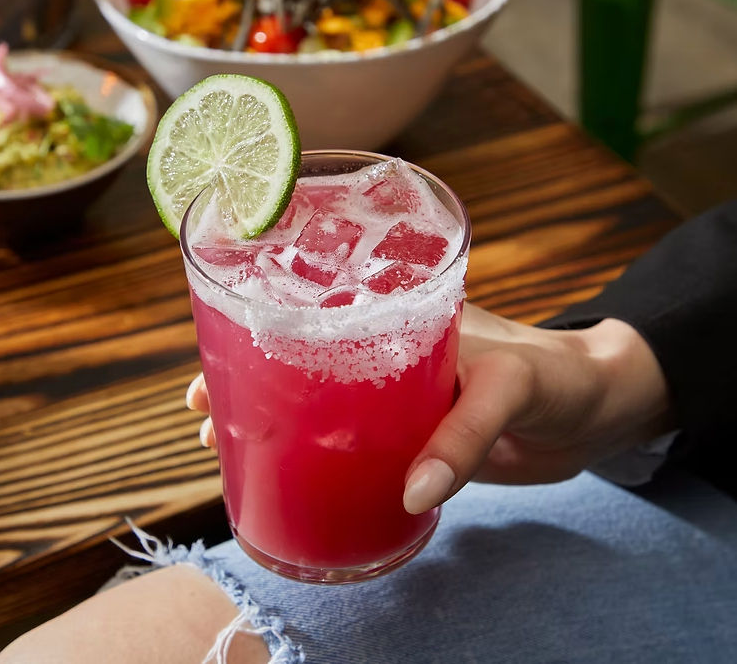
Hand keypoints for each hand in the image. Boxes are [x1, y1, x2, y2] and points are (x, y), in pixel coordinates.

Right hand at [187, 305, 672, 514]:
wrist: (595, 411)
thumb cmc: (555, 374)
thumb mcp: (509, 387)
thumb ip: (463, 434)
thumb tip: (409, 494)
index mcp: (397, 314)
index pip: (311, 310)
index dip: (255, 329)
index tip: (211, 362)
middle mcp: (385, 350)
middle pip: (299, 358)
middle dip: (249, 380)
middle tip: (207, 415)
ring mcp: (394, 396)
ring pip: (319, 403)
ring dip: (277, 421)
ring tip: (231, 448)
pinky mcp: (412, 437)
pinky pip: (356, 444)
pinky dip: (322, 456)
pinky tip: (297, 474)